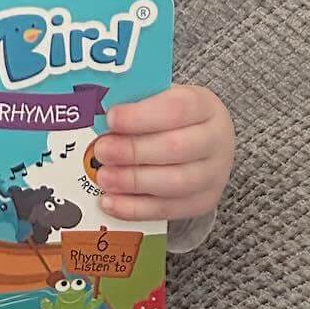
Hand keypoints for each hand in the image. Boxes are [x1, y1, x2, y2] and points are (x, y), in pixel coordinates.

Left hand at [91, 84, 233, 222]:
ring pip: (175, 183)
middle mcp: (215, 140)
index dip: (141, 116)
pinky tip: (110, 202)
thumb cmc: (170, 116)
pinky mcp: (202, 202)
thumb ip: (133, 103)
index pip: (177, 108)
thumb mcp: (158, 98)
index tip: (111, 118)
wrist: (203, 140)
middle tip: (101, 150)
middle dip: (133, 151)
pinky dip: (135, 208)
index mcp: (204, 106)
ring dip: (133, 181)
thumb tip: (94, 113)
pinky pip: (168, 210)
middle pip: (176, 148)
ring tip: (103, 177)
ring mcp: (213, 175)